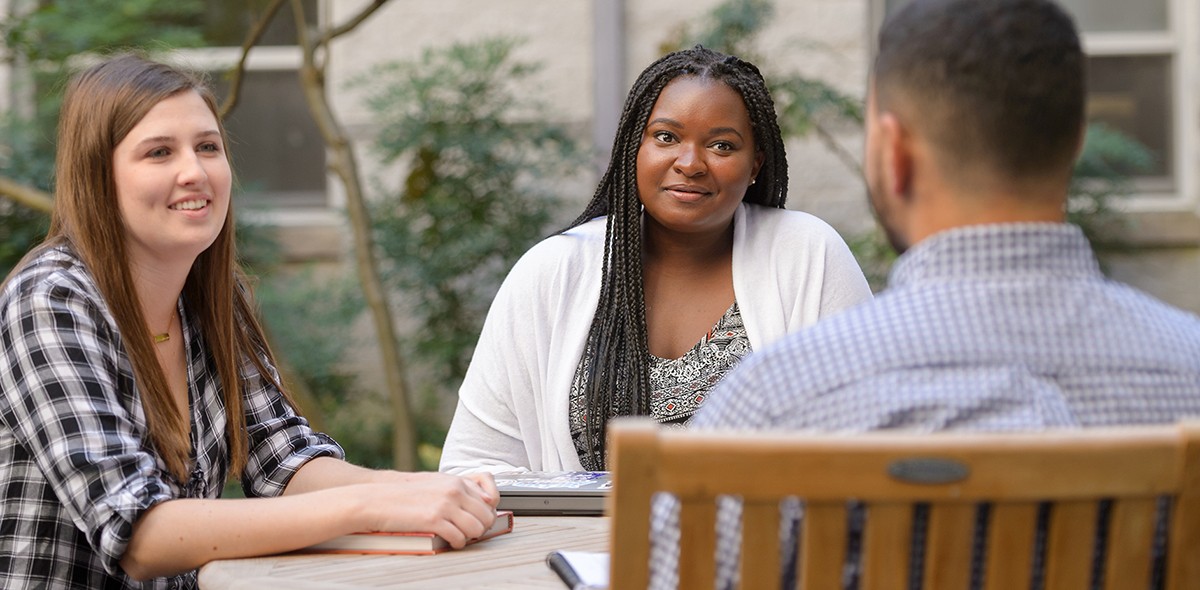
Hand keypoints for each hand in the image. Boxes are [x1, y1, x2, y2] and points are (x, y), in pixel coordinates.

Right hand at [350, 472, 498, 547]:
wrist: (378, 499)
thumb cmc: (406, 494)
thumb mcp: (436, 483)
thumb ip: (459, 489)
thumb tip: (484, 501)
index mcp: (457, 481)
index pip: (491, 499)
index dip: (487, 513)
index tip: (480, 520)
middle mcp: (455, 491)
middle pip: (487, 516)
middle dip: (482, 527)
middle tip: (471, 532)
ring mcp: (446, 505)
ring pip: (477, 528)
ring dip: (471, 537)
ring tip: (461, 537)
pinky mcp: (435, 520)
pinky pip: (459, 537)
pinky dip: (458, 543)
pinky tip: (451, 541)